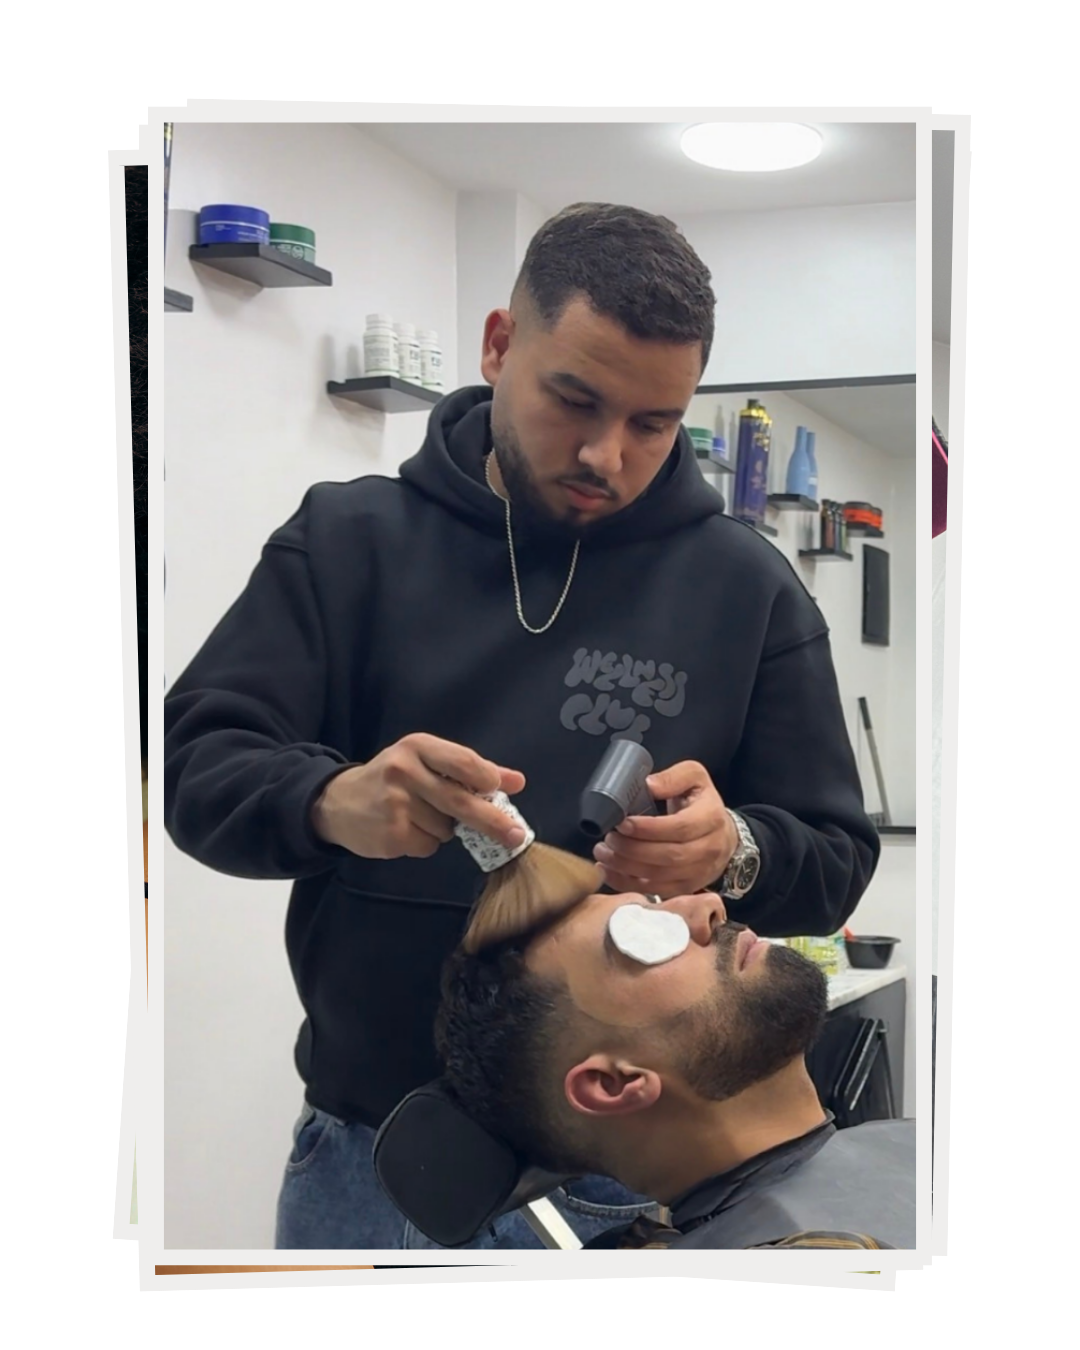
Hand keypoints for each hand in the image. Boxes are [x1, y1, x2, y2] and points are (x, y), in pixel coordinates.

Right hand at [311, 733, 526, 859]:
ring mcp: (395, 804)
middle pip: (461, 801)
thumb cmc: (394, 779)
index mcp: (417, 747)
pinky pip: (429, 846)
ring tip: (419, 816)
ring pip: (446, 828)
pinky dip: (425, 843)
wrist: (338, 802)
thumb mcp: (426, 762)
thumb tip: (517, 781)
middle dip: (493, 821)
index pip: (463, 761)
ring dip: (443, 829)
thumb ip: (471, 769)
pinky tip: (406, 830)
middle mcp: (404, 771)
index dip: (487, 778)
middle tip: (516, 835)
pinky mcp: (390, 833)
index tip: (501, 790)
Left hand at [592, 760, 737, 898]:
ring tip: (604, 854)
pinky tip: (610, 872)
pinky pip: (658, 891)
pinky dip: (630, 884)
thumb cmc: (703, 803)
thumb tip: (648, 785)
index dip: (648, 829)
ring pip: (661, 877)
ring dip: (627, 868)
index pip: (679, 828)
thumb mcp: (694, 778)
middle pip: (669, 856)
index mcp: (711, 817)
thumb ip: (672, 778)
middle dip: (633, 850)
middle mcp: (709, 848)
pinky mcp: (688, 888)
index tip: (622, 823)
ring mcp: (700, 872)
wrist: (724, 835)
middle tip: (609, 839)